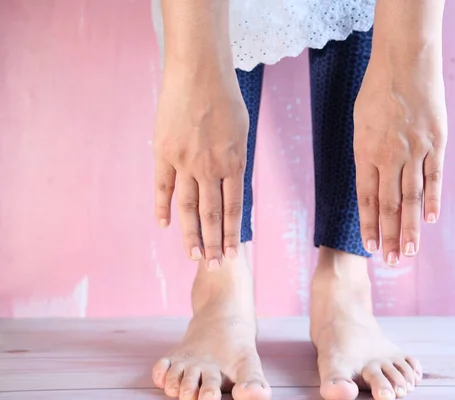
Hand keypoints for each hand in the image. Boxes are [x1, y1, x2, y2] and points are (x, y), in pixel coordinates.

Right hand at [153, 69, 248, 267]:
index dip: (231, 234)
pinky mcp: (163, 153)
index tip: (232, 253)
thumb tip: (231, 184)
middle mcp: (210, 168)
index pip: (233, 209)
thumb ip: (236, 160)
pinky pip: (162, 186)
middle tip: (214, 266)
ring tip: (193, 256)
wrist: (199, 73)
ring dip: (191, 235)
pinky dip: (162, 206)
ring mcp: (185, 162)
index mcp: (234, 163)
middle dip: (213, 244)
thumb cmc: (226, 99)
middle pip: (211, 215)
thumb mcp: (241, 132)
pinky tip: (165, 224)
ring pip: (188, 208)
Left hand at [353, 50, 446, 264]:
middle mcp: (389, 157)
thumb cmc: (377, 91)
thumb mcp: (360, 123)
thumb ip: (366, 153)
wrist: (405, 61)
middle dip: (388, 236)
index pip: (367, 199)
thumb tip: (370, 179)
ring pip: (412, 198)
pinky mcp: (437, 142)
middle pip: (389, 205)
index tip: (369, 247)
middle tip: (390, 262)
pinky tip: (430, 220)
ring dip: (410, 228)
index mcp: (366, 153)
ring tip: (408, 253)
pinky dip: (433, 200)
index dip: (369, 225)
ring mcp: (415, 151)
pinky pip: (435, 177)